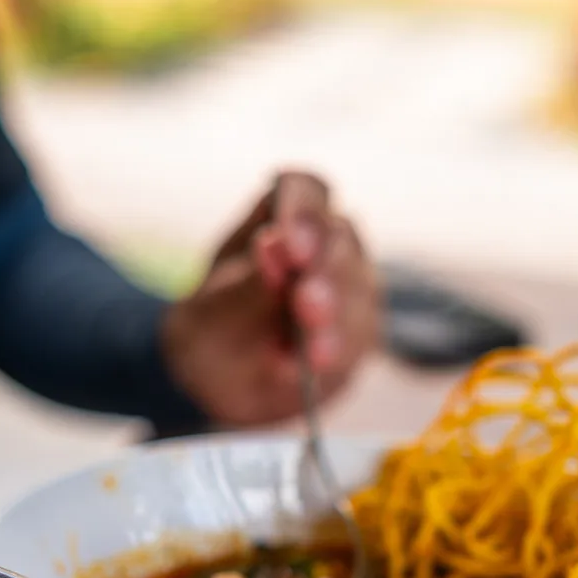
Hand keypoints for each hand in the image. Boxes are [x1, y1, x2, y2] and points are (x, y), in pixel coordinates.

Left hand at [162, 170, 379, 426]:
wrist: (224, 386)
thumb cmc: (216, 329)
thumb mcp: (216, 310)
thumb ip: (249, 282)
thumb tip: (274, 244)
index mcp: (283, 216)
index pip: (306, 191)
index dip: (301, 211)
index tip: (289, 245)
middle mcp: (326, 243)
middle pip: (340, 238)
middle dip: (322, 270)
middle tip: (305, 300)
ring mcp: (350, 286)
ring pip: (359, 289)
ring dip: (334, 318)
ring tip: (311, 350)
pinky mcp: (361, 330)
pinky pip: (360, 337)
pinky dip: (336, 352)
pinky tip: (312, 367)